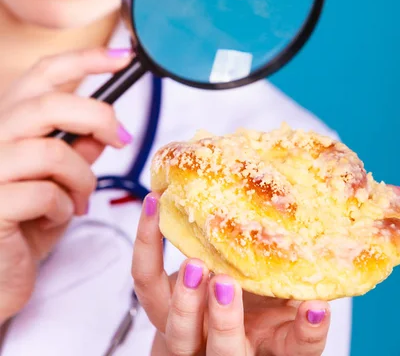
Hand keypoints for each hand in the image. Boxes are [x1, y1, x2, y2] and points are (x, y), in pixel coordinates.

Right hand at [0, 47, 132, 321]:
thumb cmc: (25, 224)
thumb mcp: (59, 180)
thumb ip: (77, 148)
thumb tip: (105, 127)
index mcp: (8, 122)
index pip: (42, 74)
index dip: (84, 59)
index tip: (123, 56)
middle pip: (49, 105)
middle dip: (98, 118)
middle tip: (122, 139)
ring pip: (52, 153)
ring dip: (81, 178)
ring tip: (81, 200)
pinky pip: (44, 194)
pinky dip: (63, 208)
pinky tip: (53, 219)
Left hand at [132, 194, 330, 355]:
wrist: (209, 315)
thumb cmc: (256, 301)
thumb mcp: (281, 296)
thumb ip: (295, 278)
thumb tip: (320, 243)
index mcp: (266, 343)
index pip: (294, 350)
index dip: (306, 333)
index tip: (316, 306)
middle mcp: (225, 345)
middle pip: (225, 351)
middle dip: (225, 321)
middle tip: (227, 284)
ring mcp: (186, 330)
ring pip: (180, 330)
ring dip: (185, 299)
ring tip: (194, 263)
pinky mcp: (157, 303)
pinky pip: (145, 278)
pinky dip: (147, 243)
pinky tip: (155, 206)